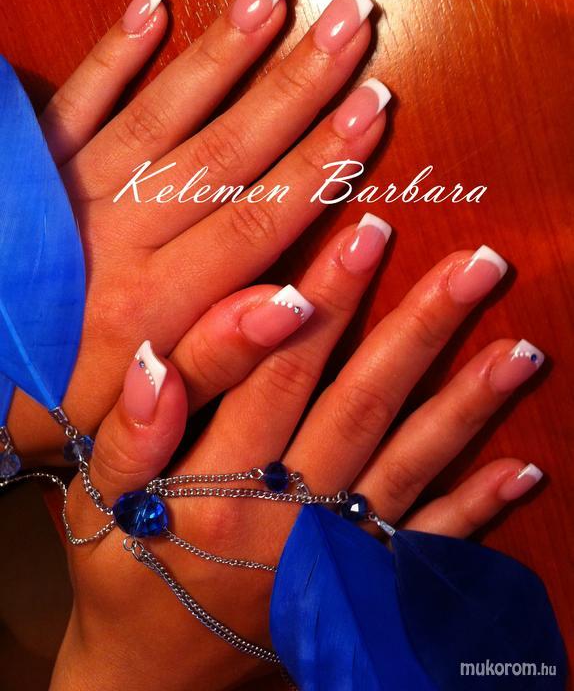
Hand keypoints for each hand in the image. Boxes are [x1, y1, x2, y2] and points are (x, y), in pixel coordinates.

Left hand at [9, 0, 387, 463]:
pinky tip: (151, 6)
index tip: (373, 110)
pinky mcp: (33, 168)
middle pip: (225, 151)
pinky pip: (76, 100)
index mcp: (152, 303)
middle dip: (297, 86)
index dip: (322, 164)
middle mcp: (117, 236)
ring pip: (162, 112)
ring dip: (222, 52)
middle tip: (353, 24)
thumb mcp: (141, 419)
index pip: (258, 221)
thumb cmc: (57, 406)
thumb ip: (219, 360)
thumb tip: (298, 306)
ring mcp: (72, 192)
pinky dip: (113, 53)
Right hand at [51, 225, 544, 690]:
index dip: (320, 304)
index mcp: (215, 483)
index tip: (364, 237)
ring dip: (466, 405)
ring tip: (520, 349)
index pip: (274, 374)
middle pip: (359, 403)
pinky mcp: (356, 584)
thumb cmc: (126, 570)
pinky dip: (477, 509)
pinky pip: (425, 547)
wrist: (156, 671)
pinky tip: (523, 470)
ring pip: (407, 463)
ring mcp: (330, 552)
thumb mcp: (96, 503)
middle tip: (473, 265)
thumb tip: (158, 359)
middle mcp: (284, 515)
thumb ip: (128, 433)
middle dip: (416, 327)